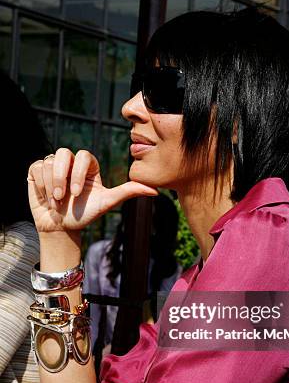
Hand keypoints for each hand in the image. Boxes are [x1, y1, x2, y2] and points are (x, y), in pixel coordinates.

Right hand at [28, 148, 157, 232]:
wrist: (62, 228)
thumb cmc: (85, 215)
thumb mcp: (107, 203)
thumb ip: (129, 192)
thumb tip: (156, 190)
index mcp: (88, 166)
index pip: (82, 155)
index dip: (77, 173)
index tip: (77, 193)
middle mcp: (71, 163)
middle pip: (63, 154)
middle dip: (62, 178)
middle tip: (63, 198)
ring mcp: (53, 166)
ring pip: (49, 162)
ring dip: (51, 185)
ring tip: (55, 202)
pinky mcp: (37, 171)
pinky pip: (36, 167)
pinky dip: (41, 185)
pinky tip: (47, 198)